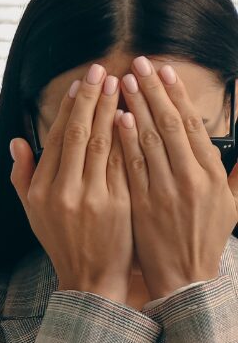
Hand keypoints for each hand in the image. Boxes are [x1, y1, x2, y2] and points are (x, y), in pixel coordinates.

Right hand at [10, 63, 131, 303]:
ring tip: (119, 84)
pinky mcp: (117, 205)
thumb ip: (23, 175)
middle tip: (101, 71)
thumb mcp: (33, 212)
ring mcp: (92, 198)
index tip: (80, 84)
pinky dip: (126, 137)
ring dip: (111, 110)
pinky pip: (122, 162)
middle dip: (91, 99)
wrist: (90, 279)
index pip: (57, 139)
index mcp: (42, 191)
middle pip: (79, 135)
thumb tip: (17, 142)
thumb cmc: (62, 242)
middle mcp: (64, 192)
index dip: (70, 108)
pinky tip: (131, 116)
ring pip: (102, 144)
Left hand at [115, 57, 237, 299]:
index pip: (191, 124)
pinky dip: (124, 140)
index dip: (177, 94)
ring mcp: (166, 191)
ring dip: (135, 107)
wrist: (184, 278)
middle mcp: (191, 178)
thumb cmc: (205, 238)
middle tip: (140, 64)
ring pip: (149, 140)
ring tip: (123, 82)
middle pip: (169, 124)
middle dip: (154, 91)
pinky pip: (132, 166)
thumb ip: (237, 170)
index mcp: (212, 173)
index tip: (165, 71)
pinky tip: (116, 119)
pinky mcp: (143, 204)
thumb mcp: (231, 203)